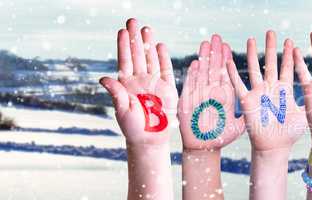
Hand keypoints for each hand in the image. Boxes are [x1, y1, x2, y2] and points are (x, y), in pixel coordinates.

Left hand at [100, 18, 176, 145]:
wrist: (150, 139)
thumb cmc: (133, 127)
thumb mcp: (122, 110)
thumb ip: (116, 93)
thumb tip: (104, 78)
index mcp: (126, 84)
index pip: (124, 60)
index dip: (123, 46)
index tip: (122, 31)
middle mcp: (139, 80)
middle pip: (137, 55)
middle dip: (135, 38)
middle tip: (133, 21)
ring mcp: (153, 83)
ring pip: (150, 59)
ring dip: (148, 44)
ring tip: (147, 28)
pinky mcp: (167, 89)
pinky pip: (165, 70)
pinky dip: (163, 58)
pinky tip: (160, 46)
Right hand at [178, 35, 244, 150]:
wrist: (203, 148)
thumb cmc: (221, 138)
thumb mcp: (238, 127)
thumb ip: (247, 115)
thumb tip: (261, 107)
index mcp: (224, 96)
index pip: (225, 74)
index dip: (225, 60)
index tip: (227, 46)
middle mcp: (212, 93)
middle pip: (213, 69)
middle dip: (215, 53)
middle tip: (216, 37)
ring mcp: (200, 96)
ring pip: (202, 74)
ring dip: (204, 59)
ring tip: (205, 44)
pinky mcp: (188, 103)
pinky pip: (191, 87)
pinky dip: (193, 76)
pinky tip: (195, 63)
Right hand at [226, 31, 305, 150]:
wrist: (274, 146)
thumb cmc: (290, 132)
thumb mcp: (304, 114)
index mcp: (285, 89)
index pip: (286, 67)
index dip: (288, 54)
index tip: (290, 40)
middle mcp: (271, 88)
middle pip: (270, 63)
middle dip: (271, 47)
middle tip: (271, 32)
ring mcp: (258, 93)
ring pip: (255, 69)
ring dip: (252, 55)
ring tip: (251, 39)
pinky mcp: (247, 102)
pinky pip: (239, 86)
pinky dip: (233, 75)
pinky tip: (228, 63)